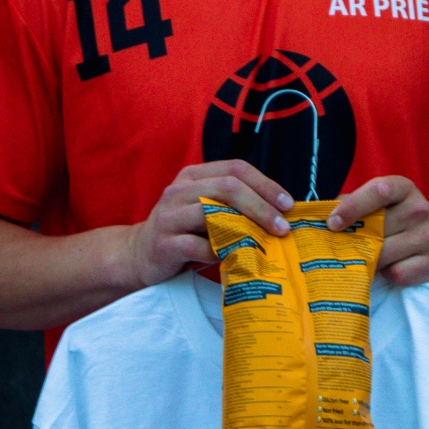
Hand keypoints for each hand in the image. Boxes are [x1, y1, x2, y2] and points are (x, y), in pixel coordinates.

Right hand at [124, 161, 294, 288]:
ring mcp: (169, 215)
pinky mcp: (164, 243)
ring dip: (244, 229)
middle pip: (227, 187)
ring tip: (264, 243)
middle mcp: (179, 190)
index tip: (288, 204)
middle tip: (282, 226)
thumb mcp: (205, 209)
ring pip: (212, 213)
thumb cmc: (183, 232)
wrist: (140, 255)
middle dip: (261, 206)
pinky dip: (219, 252)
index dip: (265, 184)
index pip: (235, 169)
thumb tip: (279, 213)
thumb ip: (232, 205)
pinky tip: (231, 259)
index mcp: (193, 176)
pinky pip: (198, 246)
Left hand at [328, 176, 428, 286]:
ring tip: (364, 259)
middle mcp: (420, 209)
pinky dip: (386, 274)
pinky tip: (386, 268)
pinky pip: (397, 273)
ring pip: (384, 254)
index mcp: (404, 188)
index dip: (353, 206)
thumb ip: (353, 203)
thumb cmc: (397, 218)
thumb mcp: (381, 203)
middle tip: (338, 249)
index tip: (332, 223)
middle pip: (377, 229)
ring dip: (368, 260)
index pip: (379, 191)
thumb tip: (323, 216)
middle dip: (354, 241)